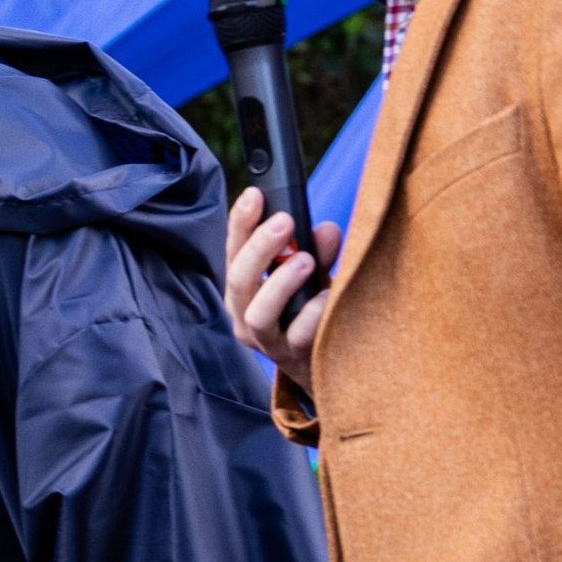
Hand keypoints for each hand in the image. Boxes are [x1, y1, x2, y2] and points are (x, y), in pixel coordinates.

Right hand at [225, 185, 342, 392]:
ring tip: (305, 261)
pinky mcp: (291, 359)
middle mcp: (245, 315)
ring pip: (257, 313)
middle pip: (239, 279)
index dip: (241, 222)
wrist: (327, 366)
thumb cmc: (312, 312)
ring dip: (280, 282)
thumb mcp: (312, 276)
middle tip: (285, 221)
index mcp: (244, 288)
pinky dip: (313, 313)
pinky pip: (297, 336)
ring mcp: (266, 341)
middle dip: (259, 246)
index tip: (255, 194)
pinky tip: (327, 297)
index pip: (233, 250)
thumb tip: (325, 229)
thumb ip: (318, 251)